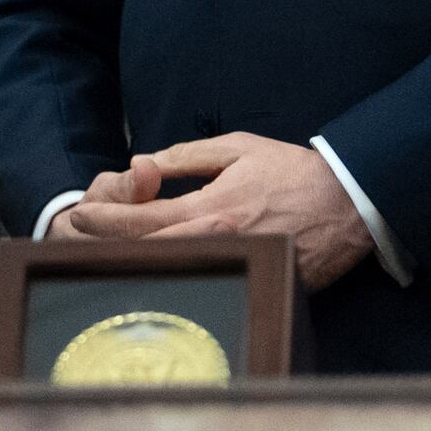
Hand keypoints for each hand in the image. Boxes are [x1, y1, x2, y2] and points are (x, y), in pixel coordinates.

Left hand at [60, 134, 372, 288]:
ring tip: (109, 254)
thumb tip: (143, 165)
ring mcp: (238, 268)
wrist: (350, 202)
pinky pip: (209, 282)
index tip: (80, 216)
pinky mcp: (255, 281)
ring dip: (139, 264)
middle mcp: (220, 243)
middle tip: (80, 240)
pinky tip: (160, 271)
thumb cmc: (292, 170)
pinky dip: (179, 277)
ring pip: (175, 273)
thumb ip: (185, 157)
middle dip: (110, 247)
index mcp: (211, 209)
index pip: (143, 222)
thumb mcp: (236, 148)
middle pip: (150, 254)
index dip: (105, 221)